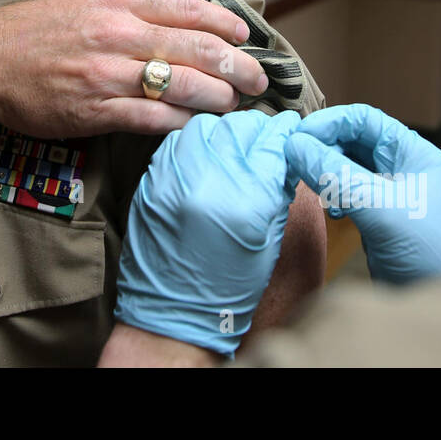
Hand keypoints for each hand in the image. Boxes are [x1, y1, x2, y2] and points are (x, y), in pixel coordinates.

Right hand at [0, 0, 269, 137]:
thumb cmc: (31, 29)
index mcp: (116, 2)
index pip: (185, 8)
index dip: (223, 23)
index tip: (245, 37)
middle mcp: (116, 33)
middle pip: (194, 47)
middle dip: (235, 66)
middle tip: (258, 80)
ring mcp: (106, 73)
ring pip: (179, 84)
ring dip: (216, 96)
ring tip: (234, 103)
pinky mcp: (94, 109)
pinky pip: (150, 116)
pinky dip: (179, 121)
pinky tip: (196, 123)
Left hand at [113, 108, 301, 356]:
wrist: (173, 312)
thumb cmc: (229, 286)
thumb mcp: (269, 239)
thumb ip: (277, 190)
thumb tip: (282, 152)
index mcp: (247, 201)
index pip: (271, 143)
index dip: (284, 132)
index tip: (289, 127)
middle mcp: (209, 183)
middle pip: (238, 128)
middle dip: (256, 128)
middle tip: (263, 137)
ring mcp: (174, 180)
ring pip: (205, 127)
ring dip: (223, 130)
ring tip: (233, 143)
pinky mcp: (151, 183)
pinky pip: (176, 143)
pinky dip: (194, 142)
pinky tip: (205, 154)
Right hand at [284, 104, 440, 284]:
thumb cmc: (430, 253)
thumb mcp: (379, 207)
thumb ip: (335, 174)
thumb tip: (294, 144)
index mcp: (413, 153)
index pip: (364, 120)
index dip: (329, 123)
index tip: (297, 136)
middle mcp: (403, 168)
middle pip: (352, 141)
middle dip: (322, 148)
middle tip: (293, 161)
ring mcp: (390, 194)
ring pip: (346, 168)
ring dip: (324, 173)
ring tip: (310, 187)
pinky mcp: (379, 218)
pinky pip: (347, 194)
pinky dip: (332, 197)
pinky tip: (330, 212)